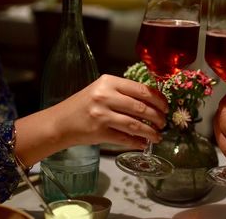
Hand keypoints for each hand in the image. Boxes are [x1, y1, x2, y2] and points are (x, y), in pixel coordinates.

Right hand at [16, 74, 168, 165]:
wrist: (60, 122)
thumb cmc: (83, 105)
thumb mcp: (102, 90)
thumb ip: (124, 92)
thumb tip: (152, 101)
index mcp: (109, 82)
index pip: (141, 89)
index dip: (158, 99)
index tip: (166, 107)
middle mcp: (105, 96)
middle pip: (141, 107)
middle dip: (157, 117)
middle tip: (163, 122)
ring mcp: (102, 114)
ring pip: (135, 124)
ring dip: (150, 132)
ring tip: (157, 135)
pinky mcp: (99, 131)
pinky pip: (124, 138)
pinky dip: (137, 142)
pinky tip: (143, 143)